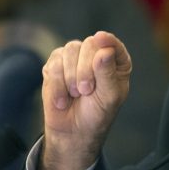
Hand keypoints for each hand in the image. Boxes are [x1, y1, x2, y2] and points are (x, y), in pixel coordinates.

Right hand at [40, 31, 131, 169]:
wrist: (73, 131)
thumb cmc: (97, 113)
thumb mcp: (108, 96)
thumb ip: (107, 72)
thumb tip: (104, 50)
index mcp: (115, 62)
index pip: (112, 44)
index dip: (107, 40)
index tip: (101, 39)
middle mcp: (94, 55)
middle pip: (89, 44)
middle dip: (86, 69)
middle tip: (86, 91)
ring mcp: (73, 58)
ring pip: (70, 50)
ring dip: (71, 77)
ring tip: (75, 95)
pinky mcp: (54, 65)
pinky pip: (53, 64)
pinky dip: (57, 84)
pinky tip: (62, 99)